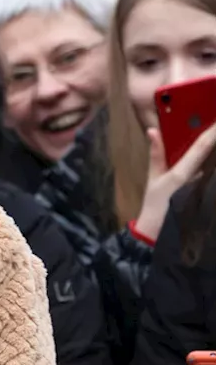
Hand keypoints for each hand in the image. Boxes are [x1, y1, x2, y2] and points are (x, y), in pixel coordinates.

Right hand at [134, 123, 216, 241]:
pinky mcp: (207, 199)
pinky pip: (214, 181)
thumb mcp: (154, 179)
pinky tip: (214, 164)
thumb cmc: (155, 205)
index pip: (201, 148)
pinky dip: (215, 169)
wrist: (158, 234)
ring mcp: (204, 191)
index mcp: (181, 173)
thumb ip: (156, 154)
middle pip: (214, 156)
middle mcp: (197, 181)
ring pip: (215, 169)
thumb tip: (154, 130)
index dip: (213, 132)